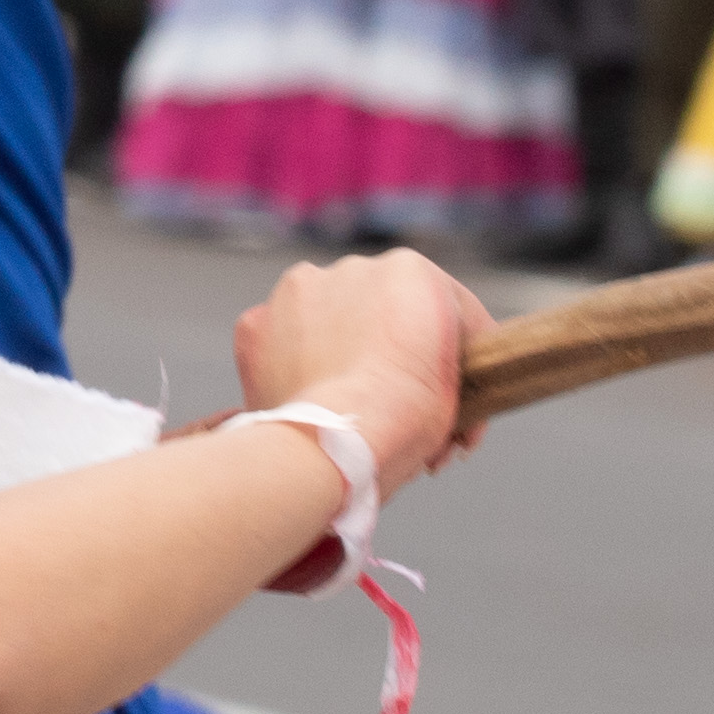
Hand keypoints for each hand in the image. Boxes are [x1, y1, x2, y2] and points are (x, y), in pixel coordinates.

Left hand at [231, 246, 487, 494]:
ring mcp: (297, 291)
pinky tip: (307, 398)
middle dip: (387, 348)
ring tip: (344, 402)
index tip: (447, 393)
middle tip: (392, 402)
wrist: (329, 447)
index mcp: (411, 272)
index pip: (445, 310)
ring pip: (327, 317)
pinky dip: (292, 365)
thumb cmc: (403, 422)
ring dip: (338, 348)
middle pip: (381, 309)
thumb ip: (446, 371)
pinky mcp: (256, 323)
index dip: (452, 356)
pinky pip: (281, 341)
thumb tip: (438, 399)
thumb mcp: (456, 397)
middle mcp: (353, 267)